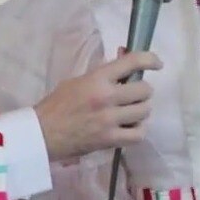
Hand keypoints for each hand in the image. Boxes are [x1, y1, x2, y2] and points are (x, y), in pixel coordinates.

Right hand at [34, 51, 161, 162]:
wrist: (42, 134)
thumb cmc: (57, 105)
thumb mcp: (78, 81)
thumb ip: (103, 74)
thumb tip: (125, 61)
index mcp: (97, 79)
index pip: (132, 62)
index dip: (150, 59)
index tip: (157, 63)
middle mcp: (107, 97)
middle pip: (144, 90)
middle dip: (143, 91)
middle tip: (134, 94)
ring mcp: (110, 120)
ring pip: (145, 110)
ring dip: (141, 110)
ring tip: (131, 112)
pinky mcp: (110, 140)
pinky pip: (139, 134)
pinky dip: (138, 130)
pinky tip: (130, 127)